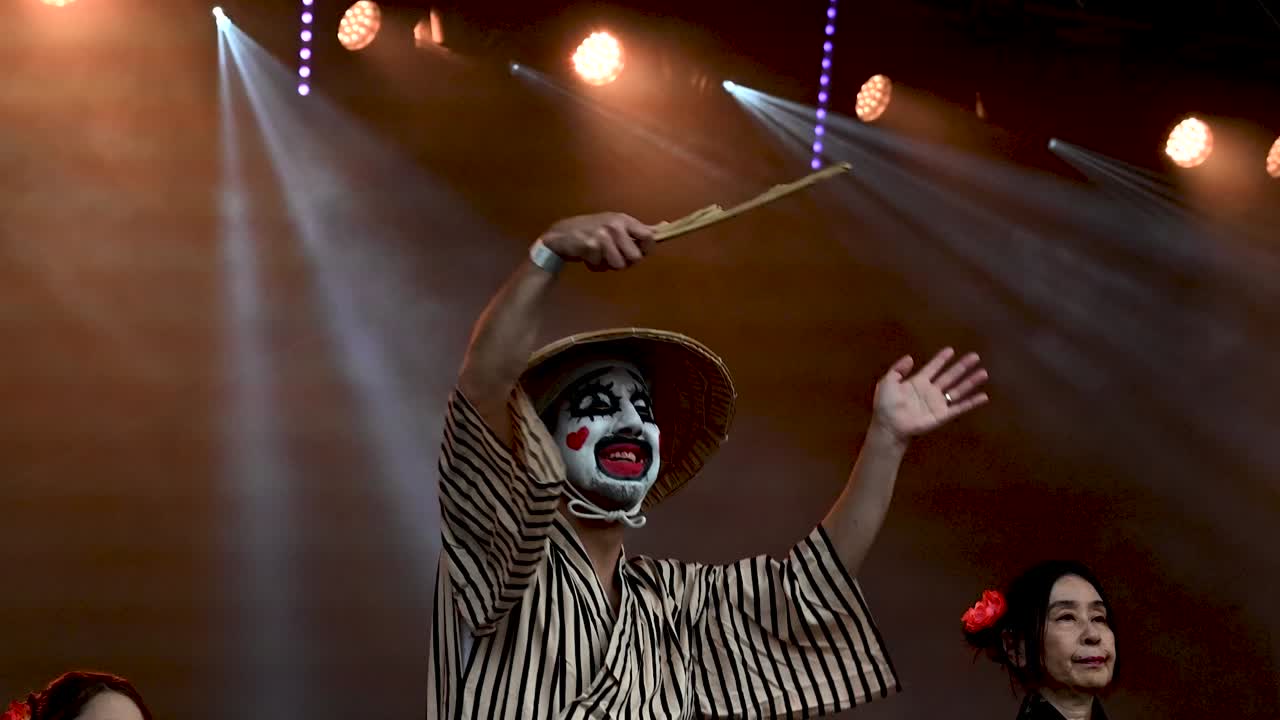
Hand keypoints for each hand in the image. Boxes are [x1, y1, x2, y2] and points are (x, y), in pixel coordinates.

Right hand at [539, 212, 654, 271]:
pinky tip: (588, 256)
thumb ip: (638, 230)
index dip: (646, 250)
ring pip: (619, 265)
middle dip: (625, 262)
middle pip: (635, 257)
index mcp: (624, 219)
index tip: (638, 252)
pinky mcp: (591, 246)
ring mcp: (603, 235)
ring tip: (599, 255)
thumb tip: (664, 227)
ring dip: (608, 265)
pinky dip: (595, 266)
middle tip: (613, 256)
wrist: (561, 234)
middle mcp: (615, 225)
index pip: (648, 237)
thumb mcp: (615, 225)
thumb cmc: (592, 230)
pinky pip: (601, 266)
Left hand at [872, 348, 988, 443]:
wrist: (889, 425)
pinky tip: (984, 396)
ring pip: (958, 390)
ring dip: (970, 381)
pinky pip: (960, 407)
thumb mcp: (887, 382)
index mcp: (917, 382)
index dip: (941, 359)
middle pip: (950, 376)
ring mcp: (937, 403)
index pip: (933, 368)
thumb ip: (898, 369)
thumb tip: (910, 358)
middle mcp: (930, 391)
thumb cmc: (886, 405)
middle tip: (975, 356)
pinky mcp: (942, 415)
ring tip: (983, 372)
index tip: (951, 350)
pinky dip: (972, 402)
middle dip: (962, 366)